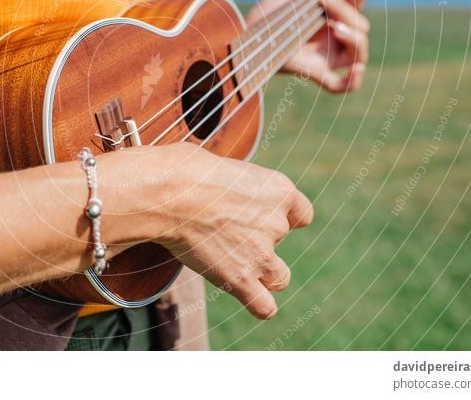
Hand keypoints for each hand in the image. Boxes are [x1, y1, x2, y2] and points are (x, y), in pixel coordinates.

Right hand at [149, 143, 313, 319]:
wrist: (170, 193)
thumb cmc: (186, 170)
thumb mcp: (225, 165)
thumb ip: (237, 185)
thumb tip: (222, 192)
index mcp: (280, 190)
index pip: (301, 213)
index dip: (282, 216)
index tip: (257, 214)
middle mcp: (277, 223)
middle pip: (279, 241)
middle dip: (257, 239)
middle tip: (223, 230)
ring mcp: (262, 254)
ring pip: (279, 278)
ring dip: (262, 274)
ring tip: (232, 262)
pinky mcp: (241, 278)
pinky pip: (263, 306)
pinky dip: (258, 304)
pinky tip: (245, 294)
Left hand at [246, 0, 375, 92]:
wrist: (242, 36)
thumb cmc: (267, 12)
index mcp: (331, 13)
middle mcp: (333, 35)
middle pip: (361, 24)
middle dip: (347, 10)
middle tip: (323, 0)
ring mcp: (327, 56)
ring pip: (360, 52)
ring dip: (355, 38)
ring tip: (335, 28)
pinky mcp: (316, 74)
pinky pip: (343, 85)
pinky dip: (353, 81)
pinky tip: (354, 71)